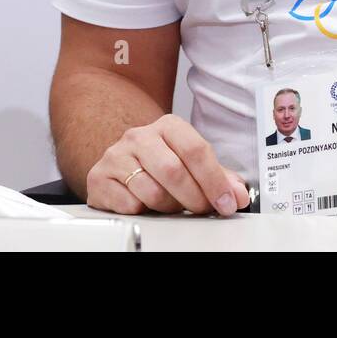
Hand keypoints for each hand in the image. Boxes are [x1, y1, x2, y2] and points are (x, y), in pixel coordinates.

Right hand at [86, 114, 250, 215]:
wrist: (121, 161)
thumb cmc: (160, 162)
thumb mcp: (190, 163)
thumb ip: (218, 176)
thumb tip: (238, 194)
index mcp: (168, 126)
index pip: (196, 150)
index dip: (215, 181)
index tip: (227, 202)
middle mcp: (140, 136)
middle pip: (173, 171)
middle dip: (194, 198)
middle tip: (203, 210)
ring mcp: (116, 155)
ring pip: (151, 191)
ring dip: (169, 206)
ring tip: (172, 205)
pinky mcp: (98, 177)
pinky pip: (128, 204)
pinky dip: (143, 211)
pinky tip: (146, 205)